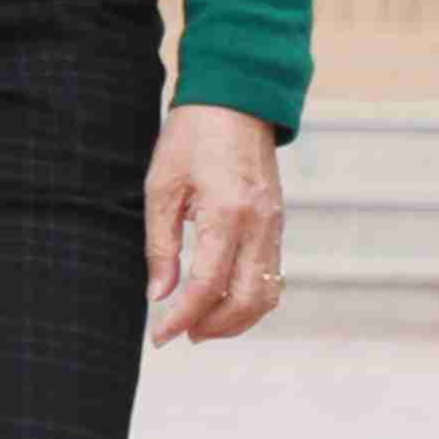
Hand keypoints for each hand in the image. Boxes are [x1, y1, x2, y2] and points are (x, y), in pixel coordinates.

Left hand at [144, 101, 284, 344]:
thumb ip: (160, 245)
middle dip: (213, 327)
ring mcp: (274, 226)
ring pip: (266, 296)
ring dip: (236, 320)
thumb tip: (159, 296)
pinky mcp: (278, 225)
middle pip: (246, 301)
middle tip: (181, 333)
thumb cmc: (191, 137)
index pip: (207, 286)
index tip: (160, 337)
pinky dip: (249, 299)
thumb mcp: (161, 185)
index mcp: (225, 214)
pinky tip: (223, 300)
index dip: (182, 318)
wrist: (236, 101)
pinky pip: (272, 277)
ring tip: (201, 324)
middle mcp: (258, 226)